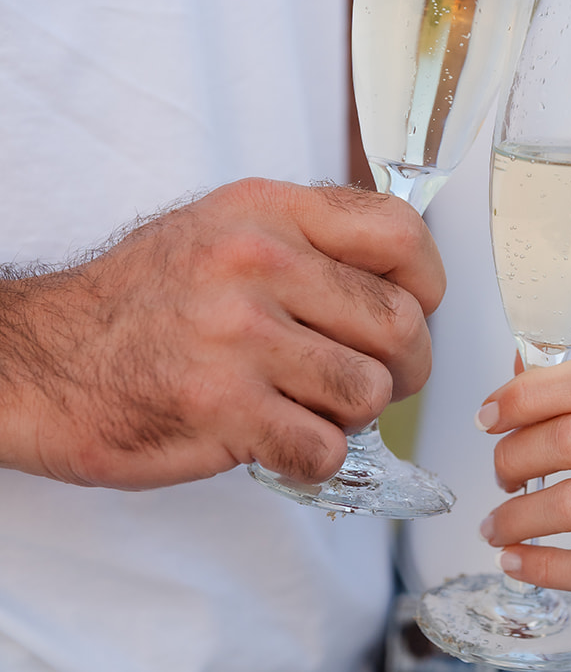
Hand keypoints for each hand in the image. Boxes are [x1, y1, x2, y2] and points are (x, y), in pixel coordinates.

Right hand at [0, 179, 444, 490]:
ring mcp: (240, 335)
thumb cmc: (143, 303)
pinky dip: (313, 460)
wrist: (42, 359)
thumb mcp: (224, 229)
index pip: (400, 233)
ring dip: (349, 417)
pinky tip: (277, 442)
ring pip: (369, 392)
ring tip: (306, 408)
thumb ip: (311, 240)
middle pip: (402, 325)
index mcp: (268, 211)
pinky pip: (325, 449)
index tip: (412, 310)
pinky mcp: (222, 407)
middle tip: (363, 380)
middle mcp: (258, 262)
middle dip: (400, 368)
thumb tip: (406, 276)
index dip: (426, 284)